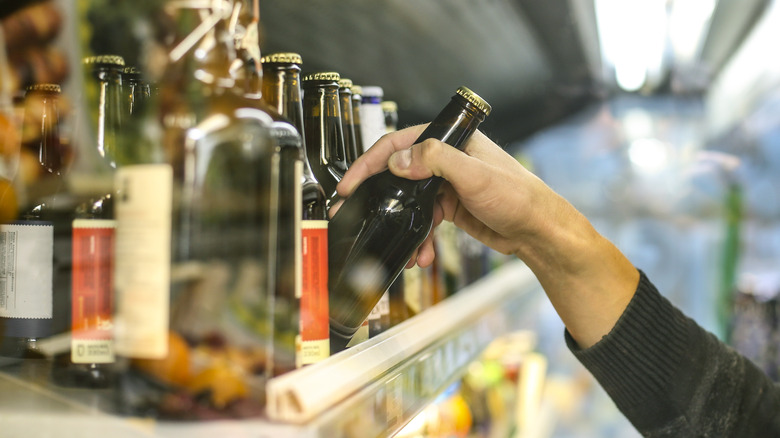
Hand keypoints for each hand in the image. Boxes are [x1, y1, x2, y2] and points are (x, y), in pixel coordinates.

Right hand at [336, 124, 554, 266]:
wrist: (538, 231)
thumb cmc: (519, 196)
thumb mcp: (475, 175)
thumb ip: (436, 160)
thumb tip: (399, 161)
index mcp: (450, 141)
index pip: (399, 144)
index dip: (370, 162)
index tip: (351, 183)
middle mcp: (445, 159)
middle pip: (398, 173)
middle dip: (378, 197)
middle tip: (357, 213)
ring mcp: (446, 184)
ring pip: (409, 202)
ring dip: (402, 225)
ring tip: (403, 247)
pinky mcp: (450, 207)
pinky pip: (423, 221)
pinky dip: (419, 238)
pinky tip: (422, 254)